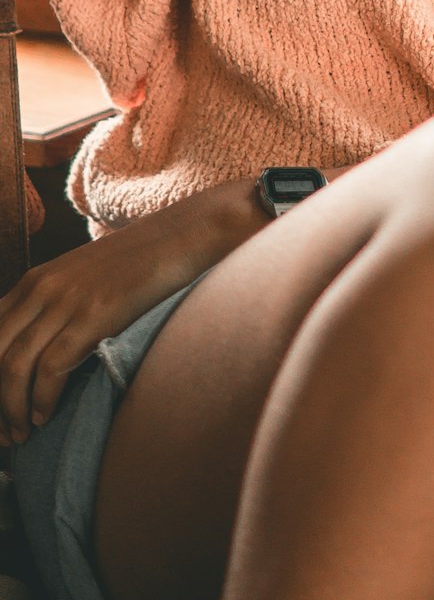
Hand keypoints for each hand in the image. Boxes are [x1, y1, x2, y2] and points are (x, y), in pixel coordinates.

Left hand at [0, 174, 251, 444]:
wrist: (177, 238)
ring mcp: (66, 300)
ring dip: (12, 408)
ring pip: (14, 365)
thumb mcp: (79, 279)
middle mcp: (41, 288)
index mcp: (33, 281)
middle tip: (5, 434)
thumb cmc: (134, 265)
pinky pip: (51, 367)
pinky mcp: (93, 315)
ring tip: (23, 433)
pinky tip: (45, 416)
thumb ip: (51, 306)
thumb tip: (36, 351)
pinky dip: (41, 399)